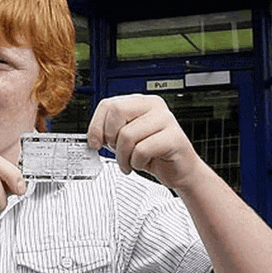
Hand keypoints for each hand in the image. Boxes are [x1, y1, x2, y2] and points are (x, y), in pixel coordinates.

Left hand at [87, 94, 202, 189]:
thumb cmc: (153, 154)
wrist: (179, 170)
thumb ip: (111, 132)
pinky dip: (137, 162)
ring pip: (127, 135)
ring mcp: (166, 119)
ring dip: (123, 157)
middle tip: (117, 151)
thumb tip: (92, 137)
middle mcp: (154, 106)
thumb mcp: (126, 140)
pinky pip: (142, 150)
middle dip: (111, 138)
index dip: (96, 126)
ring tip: (130, 162)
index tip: (95, 142)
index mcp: (140, 102)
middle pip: (117, 113)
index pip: (109, 104)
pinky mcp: (174, 137)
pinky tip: (143, 163)